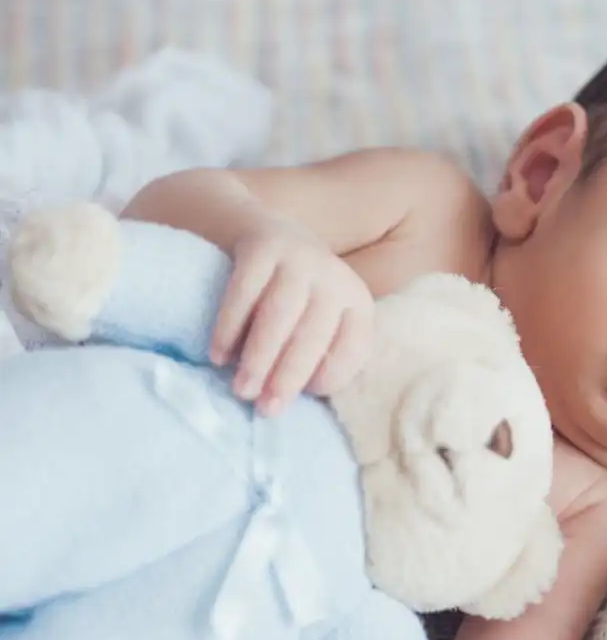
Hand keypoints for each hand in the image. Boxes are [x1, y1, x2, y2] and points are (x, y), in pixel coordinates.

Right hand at [210, 217, 373, 414]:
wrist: (255, 230)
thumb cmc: (289, 297)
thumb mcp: (316, 320)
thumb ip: (315, 354)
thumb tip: (291, 401)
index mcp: (356, 300)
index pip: (354, 345)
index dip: (333, 374)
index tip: (307, 396)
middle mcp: (334, 276)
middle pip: (314, 334)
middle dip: (289, 376)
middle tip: (266, 409)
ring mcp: (299, 256)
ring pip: (280, 314)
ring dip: (260, 357)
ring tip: (242, 389)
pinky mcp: (262, 243)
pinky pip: (245, 290)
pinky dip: (230, 326)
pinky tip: (218, 355)